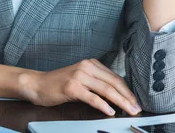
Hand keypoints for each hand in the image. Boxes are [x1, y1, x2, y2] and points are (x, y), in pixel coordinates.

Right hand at [19, 59, 141, 115]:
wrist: (38, 84)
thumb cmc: (59, 84)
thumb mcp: (80, 78)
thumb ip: (96, 82)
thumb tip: (117, 95)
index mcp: (90, 63)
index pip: (115, 77)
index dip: (127, 90)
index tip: (135, 101)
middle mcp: (86, 67)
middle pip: (113, 83)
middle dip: (127, 97)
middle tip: (136, 108)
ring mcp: (79, 76)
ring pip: (106, 90)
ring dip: (120, 102)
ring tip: (129, 110)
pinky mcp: (72, 87)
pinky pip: (92, 97)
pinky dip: (103, 105)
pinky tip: (110, 111)